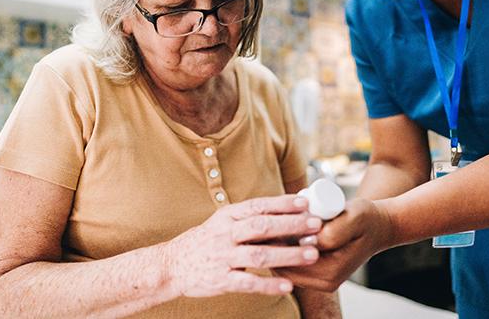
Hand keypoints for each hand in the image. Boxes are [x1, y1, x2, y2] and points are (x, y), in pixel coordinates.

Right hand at [165, 194, 322, 296]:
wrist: (172, 265)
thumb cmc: (206, 241)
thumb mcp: (224, 223)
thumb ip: (251, 219)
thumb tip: (288, 213)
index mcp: (228, 216)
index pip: (258, 206)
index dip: (282, 204)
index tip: (305, 203)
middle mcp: (225, 233)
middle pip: (262, 226)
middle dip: (291, 225)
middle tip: (316, 225)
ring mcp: (223, 257)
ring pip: (259, 254)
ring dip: (288, 254)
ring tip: (311, 255)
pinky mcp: (220, 280)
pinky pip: (248, 282)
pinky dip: (269, 285)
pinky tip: (288, 286)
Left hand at [276, 198, 395, 291]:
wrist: (377, 227)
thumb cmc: (365, 219)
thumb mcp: (354, 218)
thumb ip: (333, 232)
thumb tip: (309, 241)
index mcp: (331, 272)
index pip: (290, 262)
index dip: (277, 241)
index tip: (271, 218)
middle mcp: (324, 282)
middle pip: (283, 267)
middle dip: (273, 244)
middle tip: (268, 218)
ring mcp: (320, 280)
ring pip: (284, 265)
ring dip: (277, 245)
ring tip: (274, 221)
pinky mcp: (316, 273)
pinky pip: (291, 262)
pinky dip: (284, 247)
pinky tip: (282, 228)